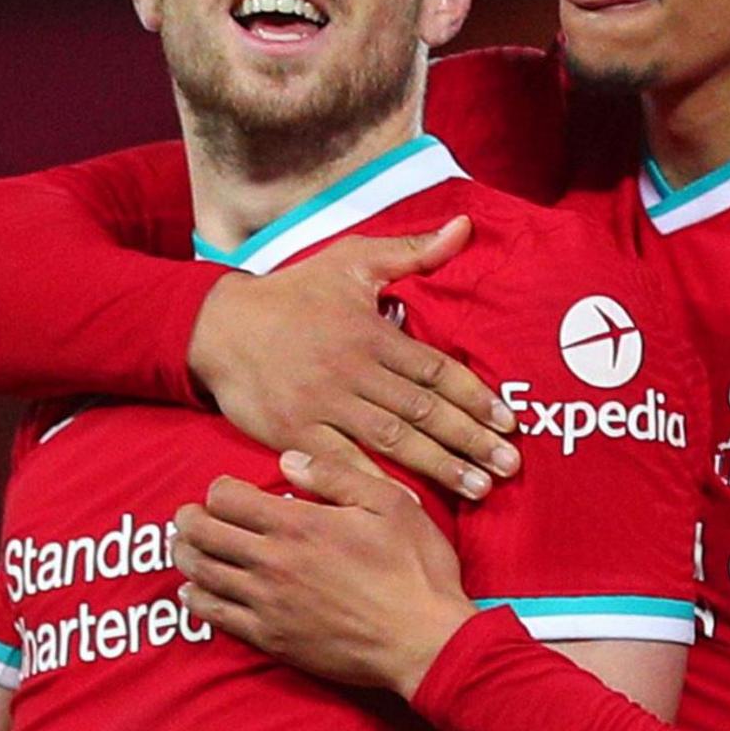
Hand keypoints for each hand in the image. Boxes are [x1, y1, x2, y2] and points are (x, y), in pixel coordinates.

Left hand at [174, 451, 477, 698]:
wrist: (424, 641)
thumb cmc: (415, 569)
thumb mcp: (390, 504)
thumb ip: (335, 476)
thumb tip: (288, 460)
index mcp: (298, 525)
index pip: (227, 498)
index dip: (219, 489)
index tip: (226, 491)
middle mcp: (272, 562)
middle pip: (202, 534)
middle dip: (188, 520)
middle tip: (188, 516)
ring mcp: (267, 604)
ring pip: (202, 574)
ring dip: (185, 556)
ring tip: (185, 547)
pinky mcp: (271, 638)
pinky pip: (216, 616)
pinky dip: (197, 599)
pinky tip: (194, 591)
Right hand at [186, 217, 519, 501]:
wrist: (219, 326)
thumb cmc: (292, 293)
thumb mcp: (351, 261)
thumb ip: (411, 251)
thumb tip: (464, 226)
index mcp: (373, 333)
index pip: (437, 370)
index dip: (477, 397)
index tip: (510, 422)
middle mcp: (354, 371)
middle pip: (424, 410)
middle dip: (471, 439)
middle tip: (509, 466)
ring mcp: (325, 405)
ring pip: (393, 440)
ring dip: (439, 465)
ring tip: (478, 487)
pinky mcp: (296, 432)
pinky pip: (342, 463)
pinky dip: (375, 483)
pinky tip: (408, 504)